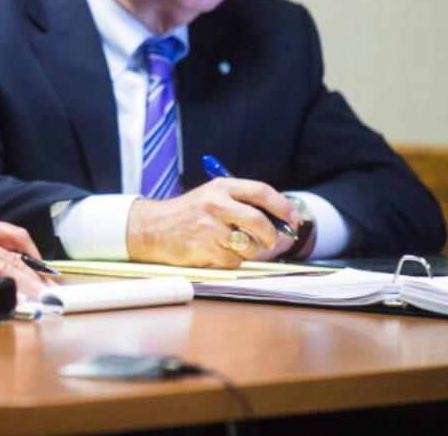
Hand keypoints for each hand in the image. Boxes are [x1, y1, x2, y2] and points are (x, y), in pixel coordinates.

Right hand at [0, 213, 51, 297]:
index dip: (36, 255)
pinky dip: (4, 293)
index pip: (15, 235)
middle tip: (53, 294)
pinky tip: (16, 302)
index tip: (45, 272)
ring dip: (29, 289)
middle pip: (15, 259)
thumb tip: (6, 262)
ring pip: (5, 272)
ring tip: (43, 301)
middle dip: (38, 279)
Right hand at [125, 178, 300, 267]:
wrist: (154, 227)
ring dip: (249, 250)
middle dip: (272, 235)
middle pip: (260, 222)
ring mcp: (209, 226)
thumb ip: (243, 204)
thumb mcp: (213, 197)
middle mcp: (215, 204)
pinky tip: (216, 251)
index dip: (283, 206)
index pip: (261, 192)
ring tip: (232, 244)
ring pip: (249, 245)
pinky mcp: (204, 248)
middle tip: (272, 241)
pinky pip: (233, 260)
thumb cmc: (190, 214)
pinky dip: (231, 260)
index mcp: (221, 187)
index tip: (294, 218)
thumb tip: (281, 222)